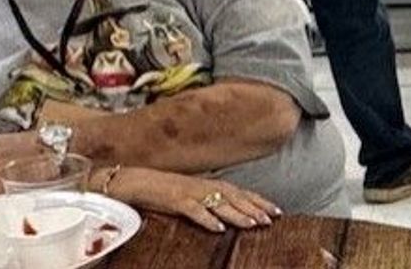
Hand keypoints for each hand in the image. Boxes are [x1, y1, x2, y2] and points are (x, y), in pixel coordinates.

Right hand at [110, 166, 280, 232]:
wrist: (134, 181)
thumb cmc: (162, 190)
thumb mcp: (190, 196)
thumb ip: (207, 202)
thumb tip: (226, 216)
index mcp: (208, 185)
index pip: (240, 192)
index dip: (259, 201)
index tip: (276, 211)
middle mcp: (203, 186)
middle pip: (235, 197)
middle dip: (255, 207)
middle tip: (272, 218)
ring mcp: (189, 192)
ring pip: (219, 202)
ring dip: (237, 213)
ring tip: (253, 223)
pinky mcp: (174, 199)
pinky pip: (193, 210)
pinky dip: (206, 218)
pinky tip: (218, 228)